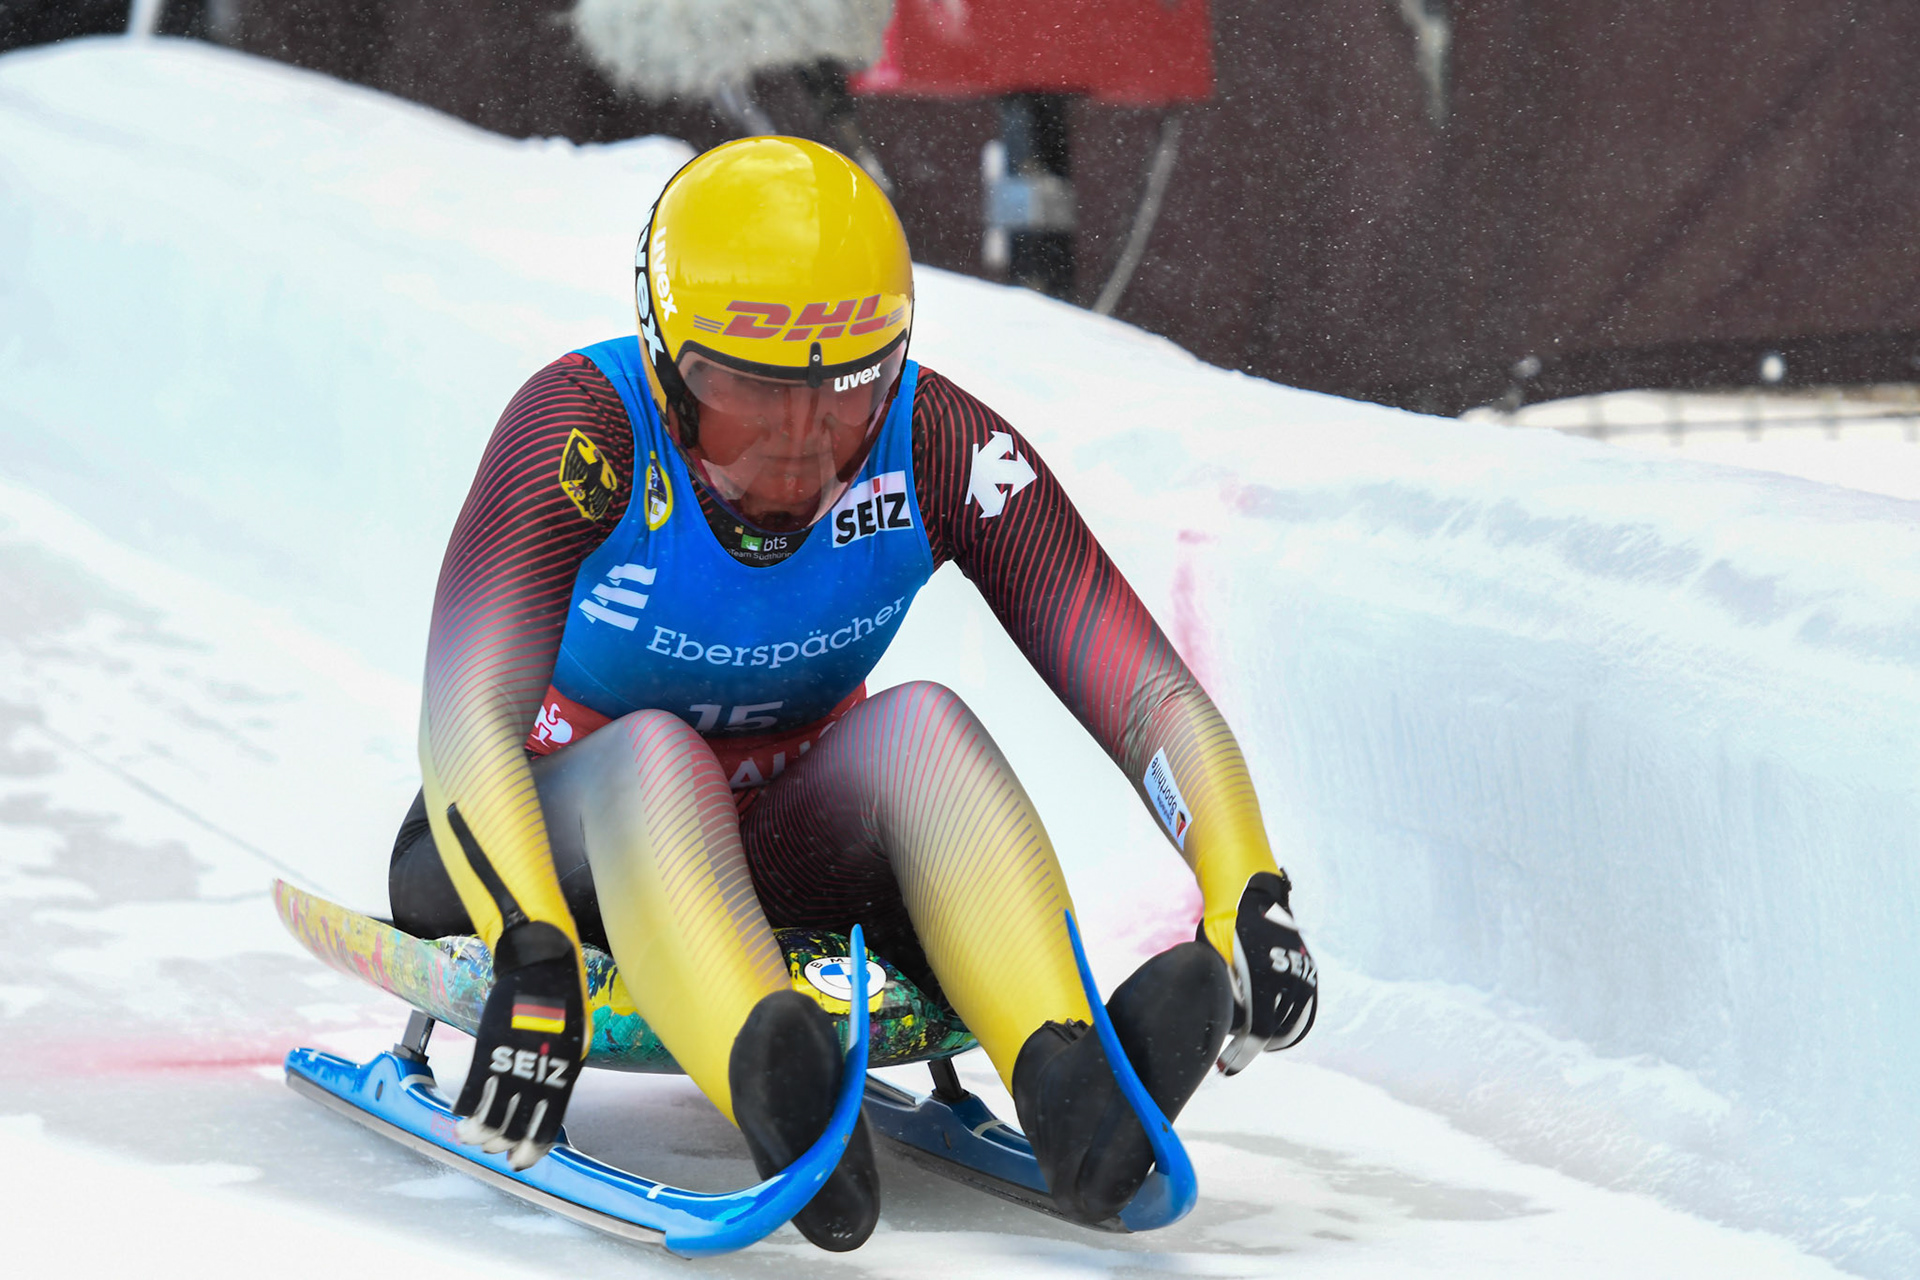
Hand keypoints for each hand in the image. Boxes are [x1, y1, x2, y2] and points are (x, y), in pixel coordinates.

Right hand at [453, 921, 585, 1169]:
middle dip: (500, 1144)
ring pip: (488, 1116)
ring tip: (471, 1136)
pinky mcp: (487, 1048)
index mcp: (564, 1075)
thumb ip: (561, 1074)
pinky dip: (463, 1109)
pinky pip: (471, 1091)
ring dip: (477, 1133)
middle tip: (493, 1147)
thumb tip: (550, 1104)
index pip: (547, 1126)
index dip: (531, 1150)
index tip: (519, 1161)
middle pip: (513, 1127)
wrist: (541, 964)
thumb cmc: (562, 1002)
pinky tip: (460, 1116)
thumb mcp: (574, 1043)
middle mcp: (537, 1074)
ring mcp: (510, 1062)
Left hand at [1204, 870, 1317, 1074]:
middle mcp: (1289, 975)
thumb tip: (1224, 1028)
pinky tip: (1270, 1027)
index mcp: (1265, 975)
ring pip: (1292, 1021)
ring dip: (1271, 1035)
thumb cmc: (1223, 926)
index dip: (1243, 1053)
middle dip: (1253, 1046)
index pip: (1260, 1029)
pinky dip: (1287, 1021)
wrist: (1250, 893)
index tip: (1227, 1067)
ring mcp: (1303, 972)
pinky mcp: (1308, 970)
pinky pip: (1302, 1007)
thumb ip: (1225, 994)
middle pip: (1277, 1030)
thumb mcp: (1215, 961)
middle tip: (1231, 1056)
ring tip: (1248, 1039)